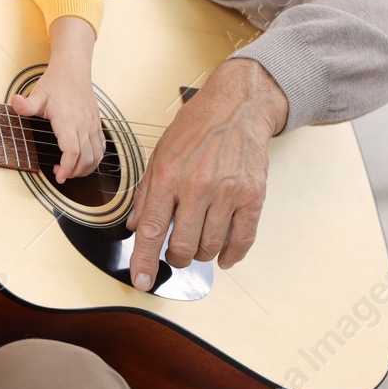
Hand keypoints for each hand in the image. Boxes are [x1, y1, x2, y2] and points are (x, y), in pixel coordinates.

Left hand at [10, 15, 102, 183]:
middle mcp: (84, 124)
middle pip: (86, 158)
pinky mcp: (97, 124)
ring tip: (70, 170)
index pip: (72, 151)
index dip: (67, 167)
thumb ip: (25, 104)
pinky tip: (83, 161)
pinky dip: (94, 159)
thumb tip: (13, 102)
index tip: (58, 176)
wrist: (73, 69)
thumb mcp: (37, 94)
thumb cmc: (55, 83)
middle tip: (60, 174)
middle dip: (74, 172)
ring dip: (85, 168)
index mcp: (68, 120)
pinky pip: (101, 147)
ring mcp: (93, 125)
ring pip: (96, 155)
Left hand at [124, 57, 287, 287]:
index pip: (151, 229)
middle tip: (174, 253)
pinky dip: (231, 255)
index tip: (142, 280)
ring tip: (197, 245)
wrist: (237, 107)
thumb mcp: (160, 154)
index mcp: (167, 175)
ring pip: (210, 246)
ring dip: (200, 254)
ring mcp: (227, 192)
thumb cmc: (196, 128)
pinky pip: (243, 240)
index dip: (144, 260)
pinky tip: (223, 256)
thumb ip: (146, 192)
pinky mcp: (252, 196)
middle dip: (175, 258)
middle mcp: (197, 186)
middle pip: (182, 245)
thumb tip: (135, 226)